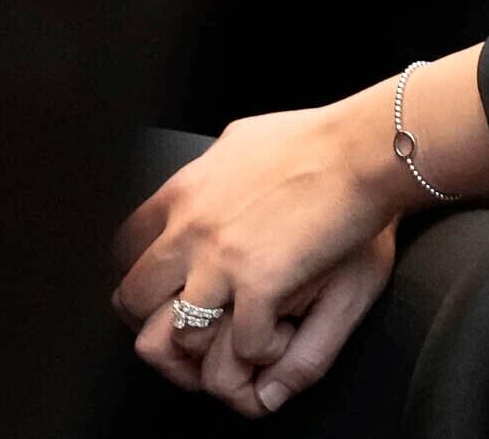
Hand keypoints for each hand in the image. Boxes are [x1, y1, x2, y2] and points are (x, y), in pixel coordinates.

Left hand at [115, 95, 409, 398]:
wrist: (362, 149)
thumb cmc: (319, 139)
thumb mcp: (246, 139)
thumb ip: (215, 164)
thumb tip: (211, 167)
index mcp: (184, 192)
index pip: (125, 248)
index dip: (142, 275)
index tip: (165, 285)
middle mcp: (188, 229)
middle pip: (134, 298)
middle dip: (157, 320)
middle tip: (193, 325)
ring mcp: (220, 261)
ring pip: (176, 334)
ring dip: (207, 346)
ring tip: (236, 340)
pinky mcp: (259, 285)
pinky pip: (242, 345)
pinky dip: (261, 350)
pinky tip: (281, 335)